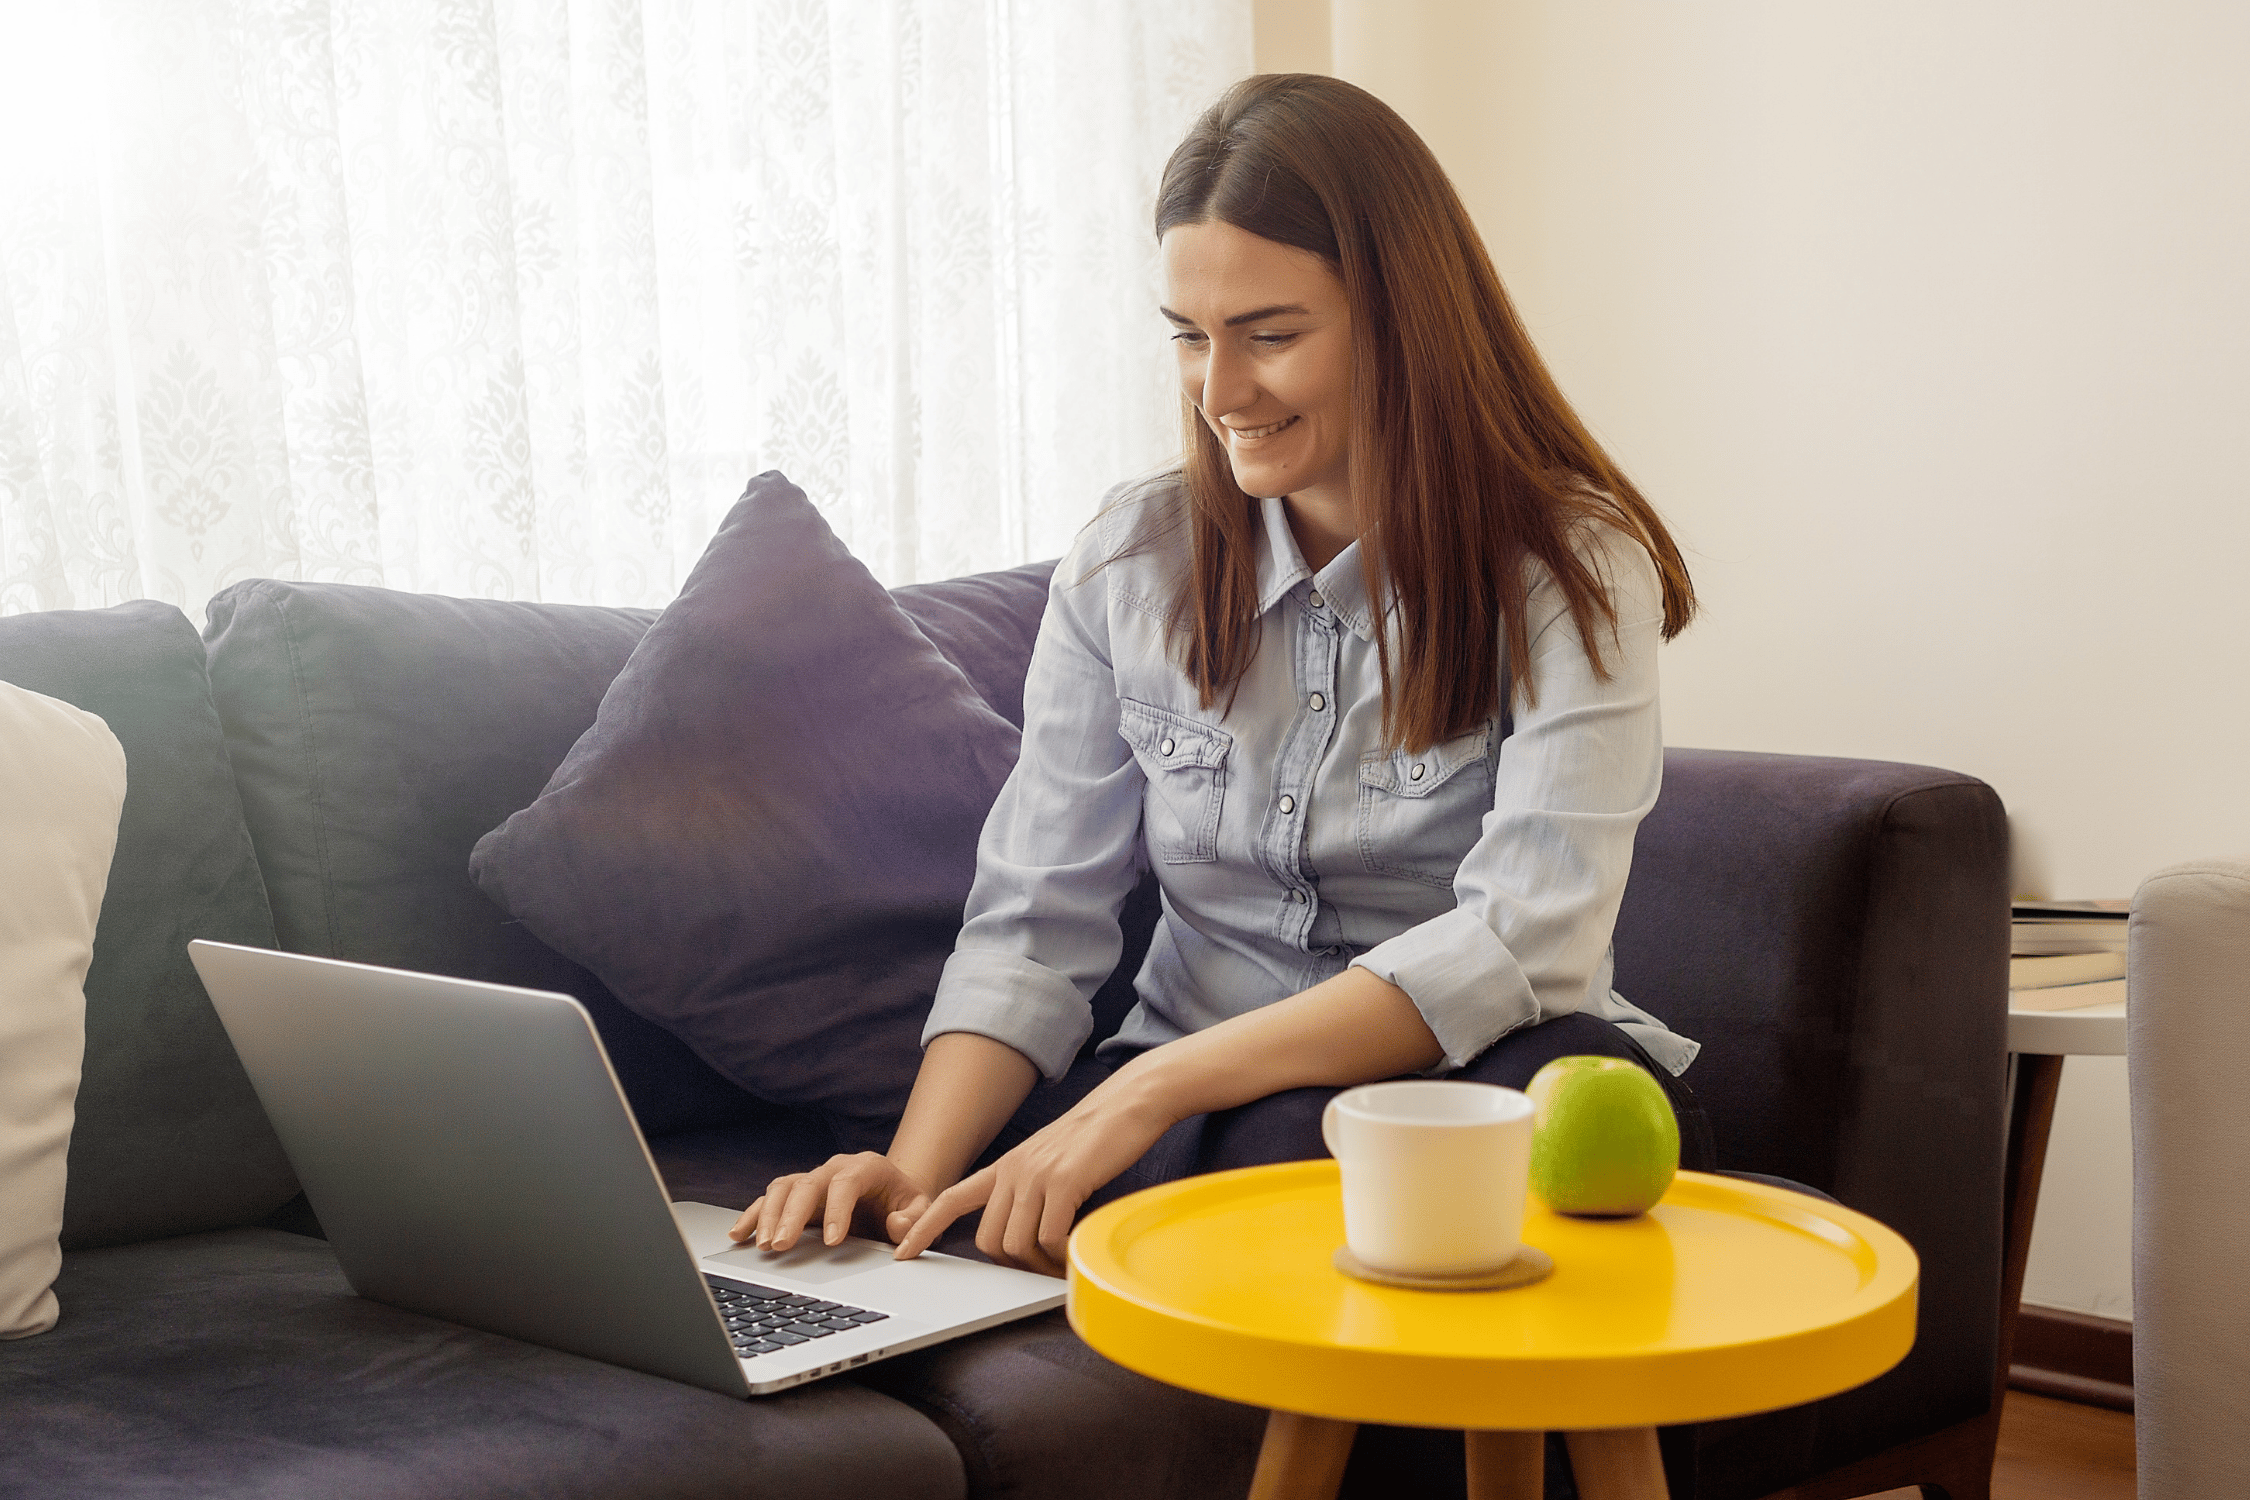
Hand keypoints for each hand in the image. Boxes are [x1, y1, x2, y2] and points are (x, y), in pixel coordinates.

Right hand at [730, 1153, 935, 1252]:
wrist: (893, 1196)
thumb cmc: (906, 1205)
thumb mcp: (923, 1210)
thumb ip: (915, 1218)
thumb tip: (897, 1226)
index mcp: (867, 1167)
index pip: (847, 1182)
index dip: (837, 1209)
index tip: (832, 1241)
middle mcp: (835, 1168)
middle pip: (807, 1184)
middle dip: (792, 1215)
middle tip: (782, 1246)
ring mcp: (814, 1180)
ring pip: (783, 1188)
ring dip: (769, 1215)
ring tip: (763, 1246)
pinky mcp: (798, 1195)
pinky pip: (769, 1199)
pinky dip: (753, 1215)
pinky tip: (739, 1235)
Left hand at [894, 1086, 1172, 1276]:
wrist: (1130, 1102)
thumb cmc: (1097, 1137)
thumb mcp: (1051, 1160)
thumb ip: (1031, 1190)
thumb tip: (1028, 1234)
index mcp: (1006, 1165)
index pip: (951, 1198)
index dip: (923, 1228)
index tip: (903, 1252)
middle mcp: (1014, 1169)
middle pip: (988, 1239)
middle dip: (1011, 1263)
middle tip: (1041, 1266)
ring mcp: (1037, 1174)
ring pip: (1016, 1244)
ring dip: (1039, 1264)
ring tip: (1063, 1261)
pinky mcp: (1065, 1181)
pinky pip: (1050, 1239)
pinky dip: (1062, 1254)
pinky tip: (1076, 1248)